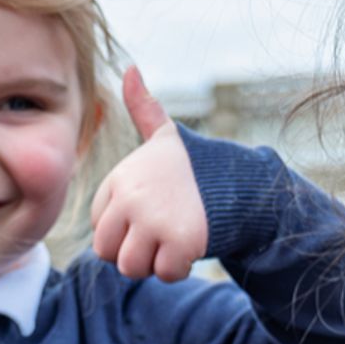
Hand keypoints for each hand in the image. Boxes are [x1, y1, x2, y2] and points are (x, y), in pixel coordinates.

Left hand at [88, 65, 207, 281]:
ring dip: (156, 262)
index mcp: (119, 178)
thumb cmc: (197, 165)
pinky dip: (180, 269)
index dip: (127, 229)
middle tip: (162, 233)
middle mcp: (130, 197)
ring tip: (175, 238)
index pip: (100, 228)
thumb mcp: (164, 136)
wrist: (244, 183)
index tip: (152, 212)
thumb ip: (142, 108)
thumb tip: (130, 68)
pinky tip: (192, 246)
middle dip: (135, 252)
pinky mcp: (180, 242)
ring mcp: (154, 220)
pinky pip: (164, 274)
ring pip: (132, 268)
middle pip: (108, 253)